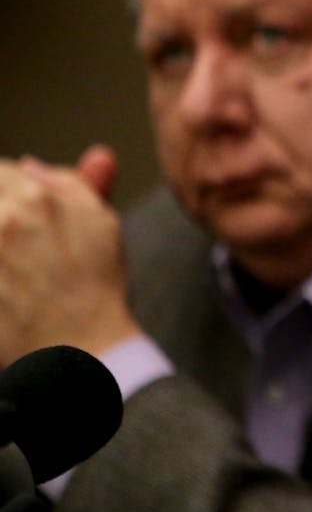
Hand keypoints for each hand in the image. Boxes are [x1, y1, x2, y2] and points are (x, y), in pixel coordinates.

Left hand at [0, 147, 139, 363]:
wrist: (80, 347)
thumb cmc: (95, 288)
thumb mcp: (102, 224)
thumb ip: (70, 183)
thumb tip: (29, 164)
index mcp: (38, 198)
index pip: (3, 171)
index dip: (9, 188)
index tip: (17, 211)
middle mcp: (4, 220)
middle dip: (2, 213)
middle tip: (20, 245)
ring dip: (0, 240)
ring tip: (14, 263)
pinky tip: (6, 284)